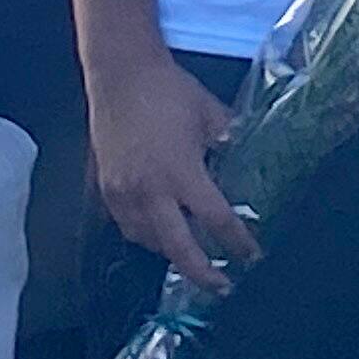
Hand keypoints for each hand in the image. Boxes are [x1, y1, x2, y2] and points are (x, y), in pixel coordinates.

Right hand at [89, 45, 254, 291]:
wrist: (119, 72)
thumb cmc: (168, 90)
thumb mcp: (210, 113)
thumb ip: (228, 140)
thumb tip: (241, 156)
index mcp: (182, 173)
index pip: (215, 220)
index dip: (237, 242)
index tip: (252, 256)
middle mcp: (151, 192)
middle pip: (178, 248)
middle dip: (202, 273)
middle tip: (222, 287)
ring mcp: (124, 193)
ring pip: (149, 241)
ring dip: (172, 252)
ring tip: (191, 257)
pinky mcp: (107, 188)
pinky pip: (128, 226)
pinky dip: (146, 235)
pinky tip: (158, 232)